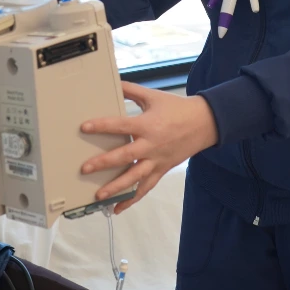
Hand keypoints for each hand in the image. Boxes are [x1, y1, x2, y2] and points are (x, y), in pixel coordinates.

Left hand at [80, 82, 218, 213]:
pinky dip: (132, 199)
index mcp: (148, 125)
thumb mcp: (153, 96)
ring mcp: (157, 160)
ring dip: (116, 188)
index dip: (102, 126)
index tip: (84, 127)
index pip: (121, 126)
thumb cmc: (177, 108)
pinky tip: (117, 208)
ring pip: (135, 178)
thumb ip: (131, 90)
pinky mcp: (161, 170)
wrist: (205, 124)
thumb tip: (113, 81)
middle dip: (104, 163)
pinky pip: (146, 187)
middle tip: (85, 169)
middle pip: (125, 157)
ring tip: (99, 195)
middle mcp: (151, 145)